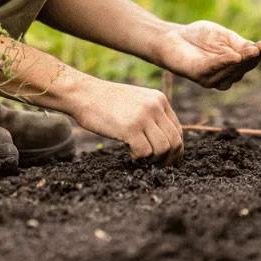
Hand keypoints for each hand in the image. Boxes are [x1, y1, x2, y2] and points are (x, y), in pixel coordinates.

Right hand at [68, 77, 182, 164]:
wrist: (83, 94)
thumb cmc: (106, 101)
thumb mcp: (136, 101)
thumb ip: (152, 115)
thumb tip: (165, 142)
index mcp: (159, 99)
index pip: (177, 130)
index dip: (175, 149)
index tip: (167, 159)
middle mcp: (155, 106)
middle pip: (175, 142)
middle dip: (169, 159)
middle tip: (157, 166)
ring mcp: (143, 117)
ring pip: (163, 149)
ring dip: (154, 159)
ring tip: (140, 156)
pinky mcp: (130, 128)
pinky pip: (145, 153)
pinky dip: (139, 158)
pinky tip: (129, 152)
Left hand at [159, 20, 260, 89]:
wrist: (172, 37)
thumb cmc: (199, 37)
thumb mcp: (224, 37)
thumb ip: (240, 44)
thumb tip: (259, 49)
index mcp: (233, 66)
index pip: (250, 61)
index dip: (259, 53)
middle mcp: (225, 76)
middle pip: (243, 68)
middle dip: (252, 58)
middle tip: (259, 48)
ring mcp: (212, 78)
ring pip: (231, 71)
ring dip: (241, 61)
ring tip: (251, 50)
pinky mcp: (198, 75)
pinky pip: (214, 69)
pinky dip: (224, 62)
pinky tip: (234, 56)